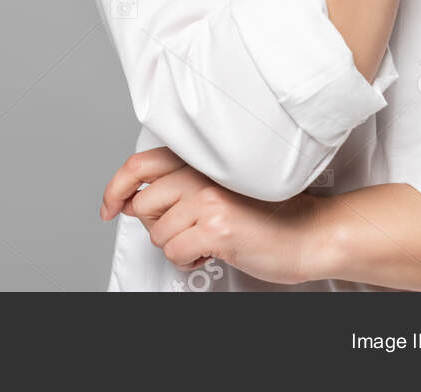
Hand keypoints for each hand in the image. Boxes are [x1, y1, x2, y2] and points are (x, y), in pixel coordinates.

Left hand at [100, 148, 337, 284]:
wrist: (310, 232)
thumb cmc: (268, 213)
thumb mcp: (219, 187)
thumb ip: (178, 185)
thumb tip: (129, 200)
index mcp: (200, 160)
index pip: (140, 165)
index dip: (115, 187)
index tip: (110, 206)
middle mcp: (201, 174)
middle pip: (143, 204)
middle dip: (158, 226)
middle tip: (186, 229)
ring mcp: (208, 200)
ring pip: (158, 233)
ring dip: (178, 245)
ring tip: (206, 239)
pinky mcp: (216, 228)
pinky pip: (175, 252)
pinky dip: (190, 260)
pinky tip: (212, 251)